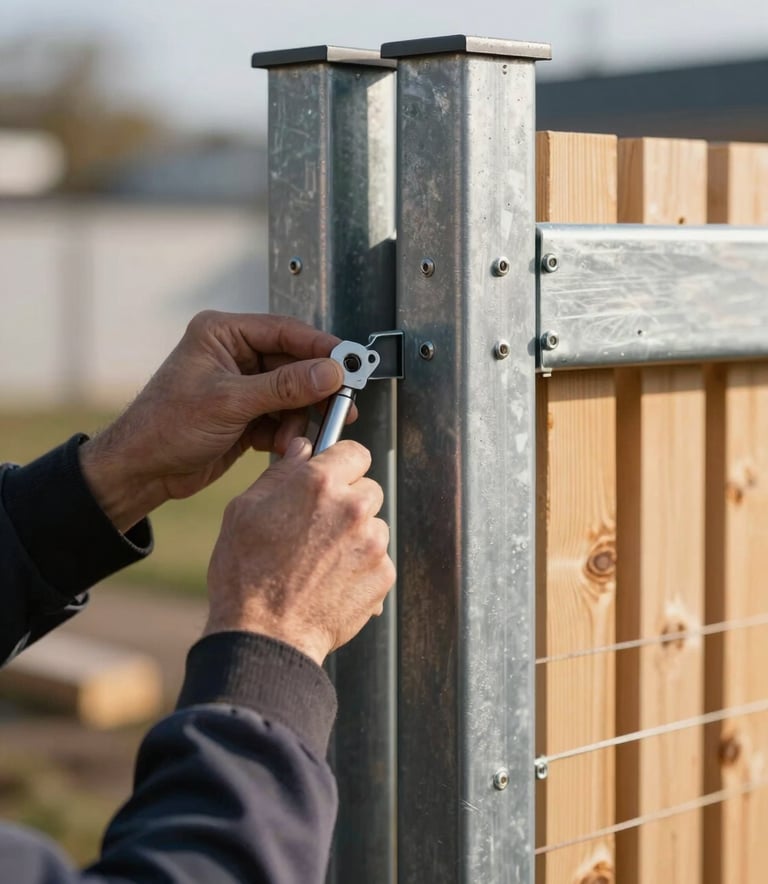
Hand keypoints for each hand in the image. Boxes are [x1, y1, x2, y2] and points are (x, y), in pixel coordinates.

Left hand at [79, 311, 345, 531]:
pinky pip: (283, 416)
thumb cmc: (165, 427)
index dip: (321, 348)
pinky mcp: (247, 413)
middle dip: (316, 388)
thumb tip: (330, 372)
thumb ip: (284, 387)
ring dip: (299, 417)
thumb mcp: (230, 403)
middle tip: (343, 404)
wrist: (143, 471)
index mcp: (222, 334)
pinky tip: (280, 446)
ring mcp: (243, 385)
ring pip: (293, 394)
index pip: (285, 332)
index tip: (351, 361)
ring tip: (295, 436)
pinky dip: (287, 432)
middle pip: (295, 364)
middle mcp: (235, 354)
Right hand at [204, 437, 394, 665]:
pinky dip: (361, 567)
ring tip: (321, 560)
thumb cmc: (246, 573)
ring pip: (374, 525)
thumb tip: (301, 450)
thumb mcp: (245, 510)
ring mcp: (373, 542)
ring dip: (356, 535)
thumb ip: (281, 473)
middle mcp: (353, 507)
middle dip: (348, 501)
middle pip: (368, 488)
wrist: (266, 636)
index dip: (342, 464)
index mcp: (319, 483)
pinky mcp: (383, 574)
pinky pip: (378, 559)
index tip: (335, 477)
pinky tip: (331, 581)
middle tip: (319, 526)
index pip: (355, 452)